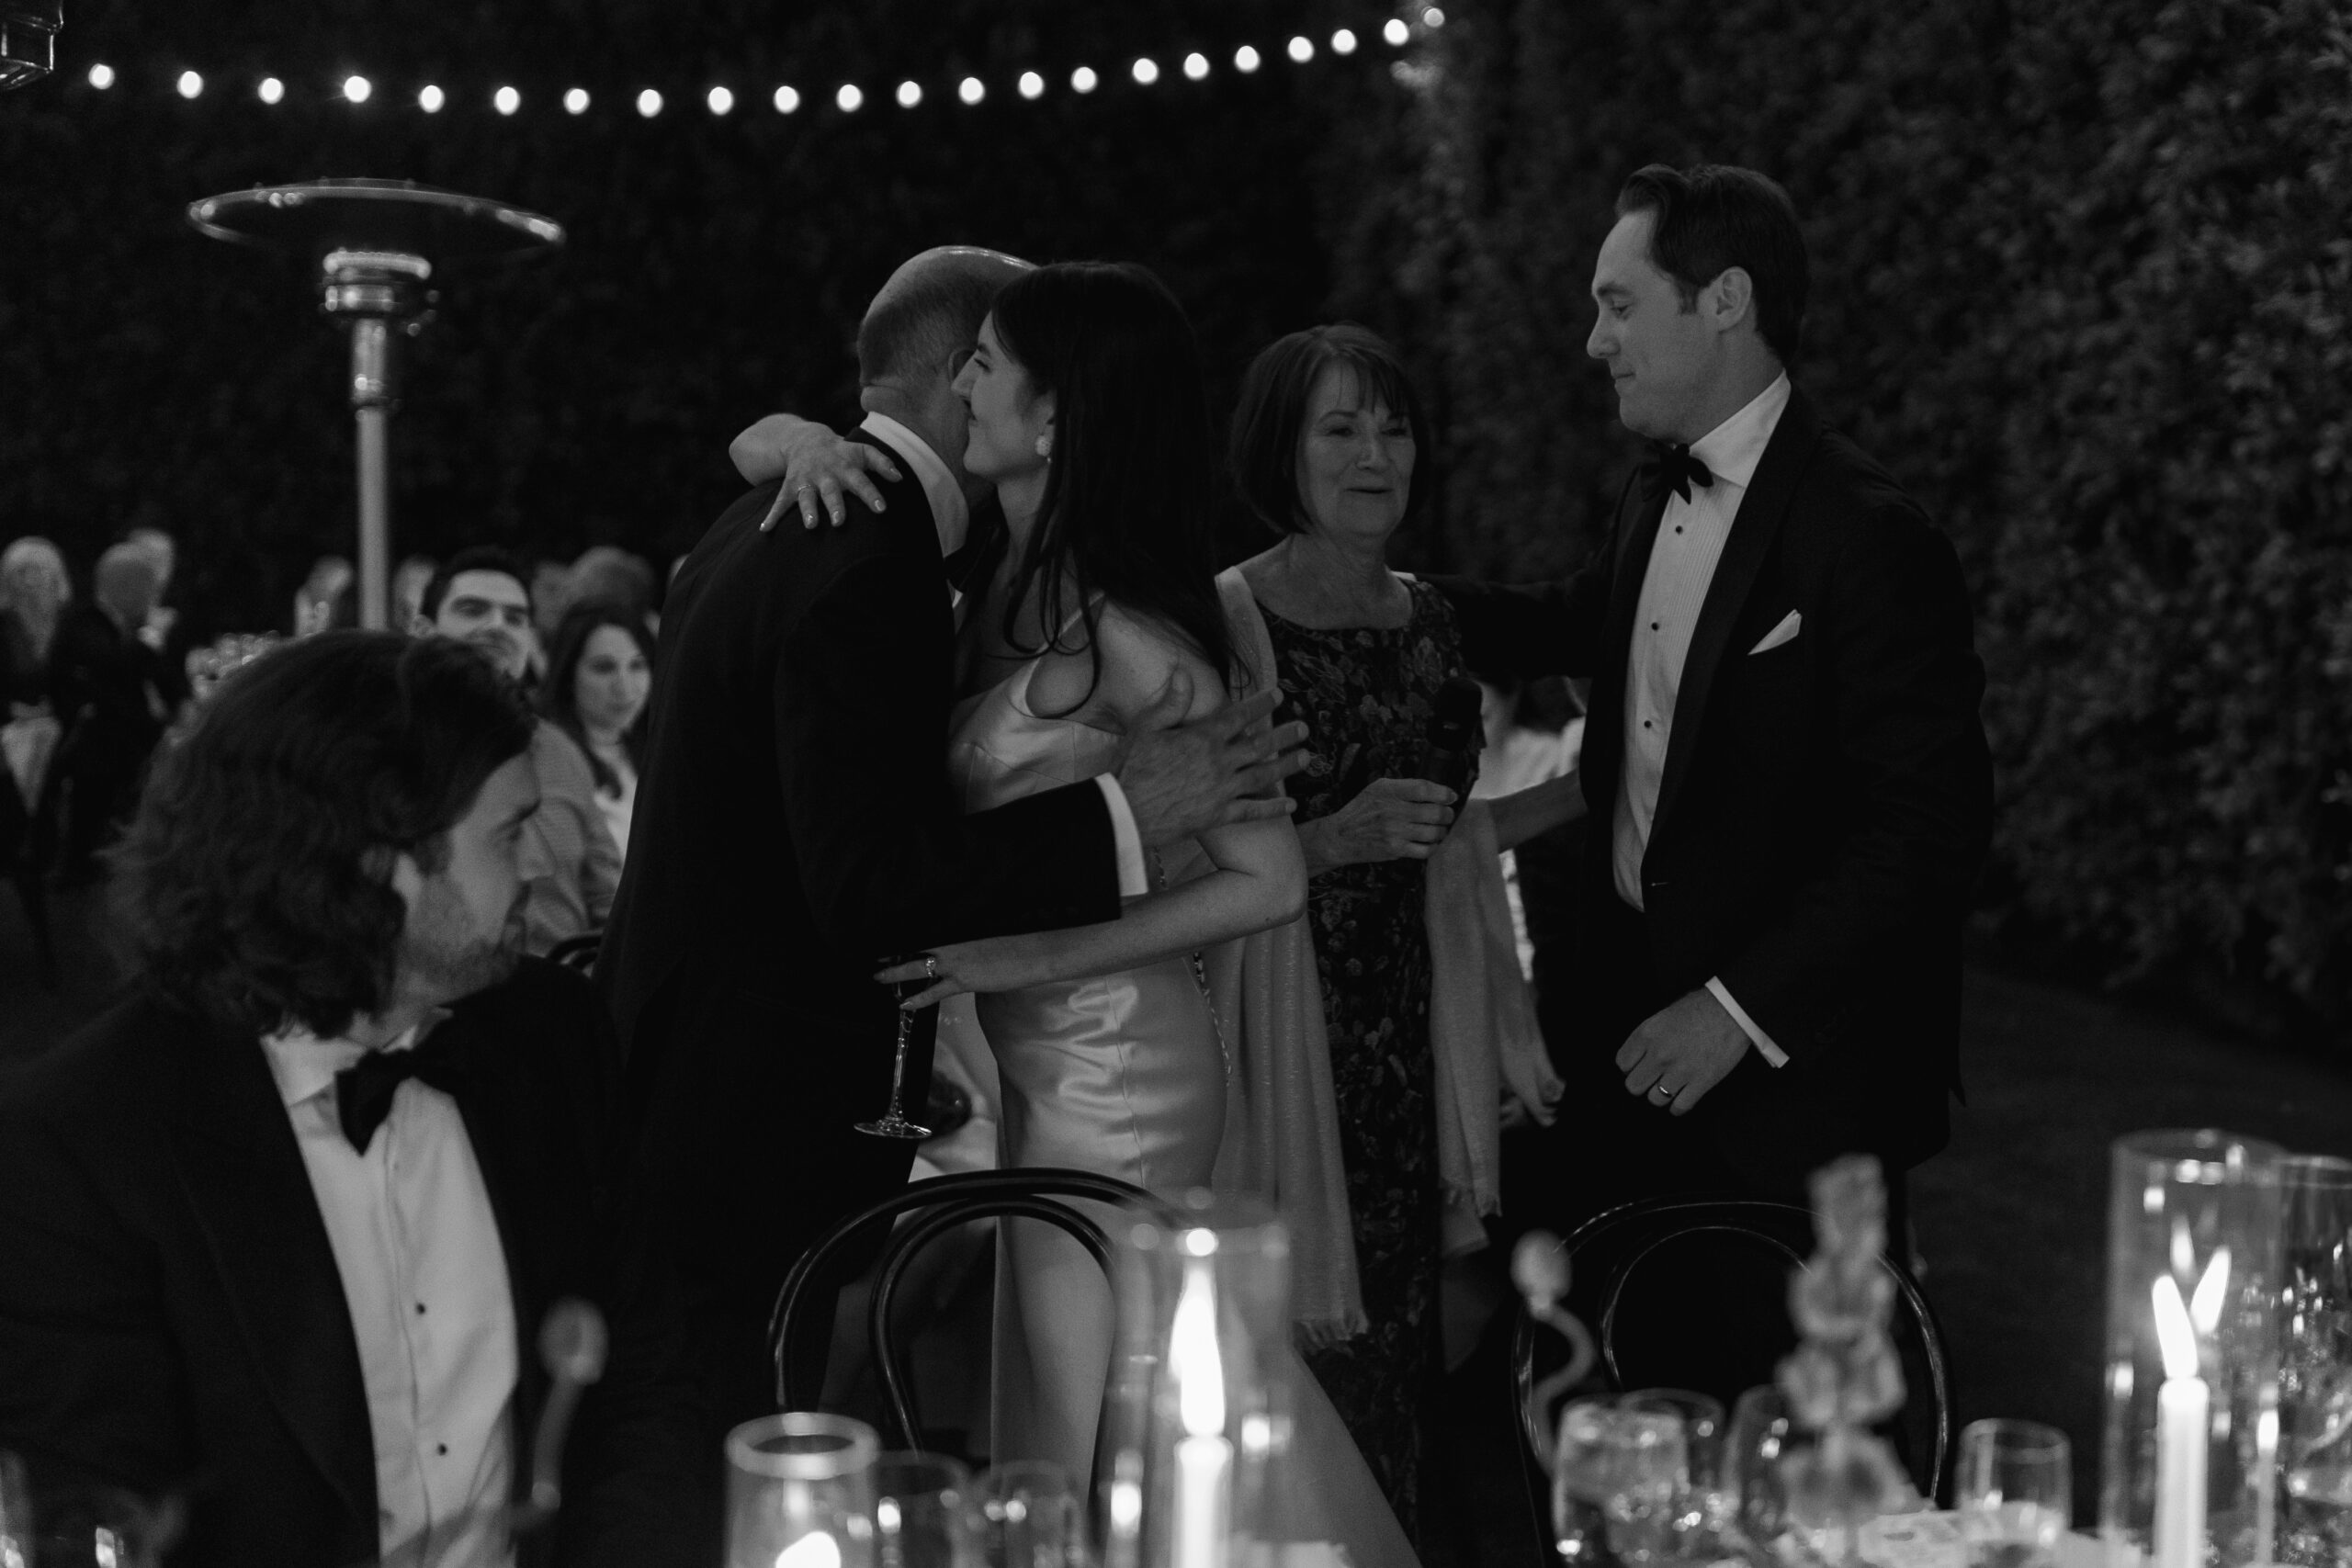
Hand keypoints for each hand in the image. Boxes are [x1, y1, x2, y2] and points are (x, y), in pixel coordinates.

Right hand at [726, 413, 905, 530]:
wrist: (806, 439)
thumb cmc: (843, 452)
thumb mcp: (863, 452)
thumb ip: (882, 463)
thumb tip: (900, 478)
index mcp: (846, 467)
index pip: (862, 482)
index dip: (872, 495)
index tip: (882, 509)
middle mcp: (826, 475)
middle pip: (832, 492)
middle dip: (835, 506)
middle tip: (840, 522)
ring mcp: (806, 481)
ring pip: (807, 497)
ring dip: (808, 511)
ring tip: (811, 526)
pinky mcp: (790, 486)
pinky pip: (780, 501)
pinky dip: (772, 516)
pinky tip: (765, 530)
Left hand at [877, 934, 1063, 1009]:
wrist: (1035, 953)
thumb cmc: (1019, 950)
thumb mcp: (991, 946)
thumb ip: (974, 952)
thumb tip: (969, 959)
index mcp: (961, 937)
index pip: (928, 940)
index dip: (908, 945)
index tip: (892, 947)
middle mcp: (955, 945)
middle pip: (917, 949)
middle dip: (895, 957)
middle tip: (875, 961)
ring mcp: (959, 961)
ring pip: (919, 966)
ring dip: (897, 973)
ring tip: (878, 977)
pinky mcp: (965, 978)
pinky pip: (935, 989)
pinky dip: (918, 997)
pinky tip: (903, 1004)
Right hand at [1114, 677, 1308, 845]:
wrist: (1124, 813)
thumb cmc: (1131, 768)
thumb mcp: (1146, 727)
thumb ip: (1171, 702)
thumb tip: (1183, 672)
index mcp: (1203, 738)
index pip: (1240, 715)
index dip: (1261, 704)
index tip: (1278, 696)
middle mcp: (1219, 762)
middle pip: (1260, 745)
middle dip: (1284, 735)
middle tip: (1304, 728)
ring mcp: (1222, 791)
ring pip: (1263, 775)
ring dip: (1287, 765)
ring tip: (1307, 758)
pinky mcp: (1218, 816)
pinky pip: (1252, 812)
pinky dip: (1273, 808)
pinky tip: (1291, 805)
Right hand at [1301, 777, 1456, 869]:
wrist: (1341, 837)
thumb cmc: (1361, 810)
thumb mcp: (1377, 789)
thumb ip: (1403, 787)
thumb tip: (1435, 791)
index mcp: (1389, 790)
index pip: (1424, 788)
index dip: (1443, 793)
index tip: (1450, 796)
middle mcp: (1392, 810)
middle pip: (1435, 812)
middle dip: (1447, 814)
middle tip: (1447, 815)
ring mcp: (1394, 831)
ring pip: (1434, 832)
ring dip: (1442, 831)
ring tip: (1440, 829)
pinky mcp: (1395, 849)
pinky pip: (1426, 850)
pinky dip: (1433, 846)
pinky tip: (1430, 842)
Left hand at [1615, 988, 1752, 1115]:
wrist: (1733, 1009)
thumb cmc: (1701, 1007)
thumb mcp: (1664, 1015)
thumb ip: (1650, 1037)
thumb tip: (1642, 1055)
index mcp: (1647, 1034)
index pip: (1622, 1063)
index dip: (1631, 1066)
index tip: (1640, 1065)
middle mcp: (1659, 1054)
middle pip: (1634, 1086)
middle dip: (1642, 1083)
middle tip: (1653, 1078)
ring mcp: (1680, 1071)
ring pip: (1654, 1099)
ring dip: (1661, 1095)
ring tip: (1670, 1086)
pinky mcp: (1701, 1083)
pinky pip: (1679, 1107)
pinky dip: (1678, 1107)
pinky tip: (1681, 1098)